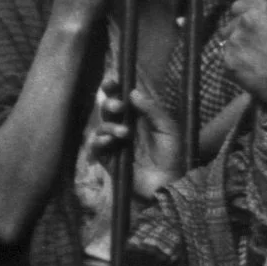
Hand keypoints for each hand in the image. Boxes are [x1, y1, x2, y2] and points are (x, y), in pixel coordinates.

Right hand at [90, 79, 186, 198]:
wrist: (168, 184)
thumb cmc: (171, 156)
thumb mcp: (168, 129)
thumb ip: (153, 110)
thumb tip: (134, 92)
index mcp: (138, 117)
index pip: (122, 97)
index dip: (114, 88)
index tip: (112, 81)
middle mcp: (124, 127)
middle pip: (108, 109)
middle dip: (109, 103)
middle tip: (119, 107)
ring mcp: (115, 143)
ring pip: (101, 127)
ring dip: (110, 126)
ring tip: (125, 134)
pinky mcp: (108, 159)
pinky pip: (95, 147)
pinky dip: (98, 141)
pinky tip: (109, 142)